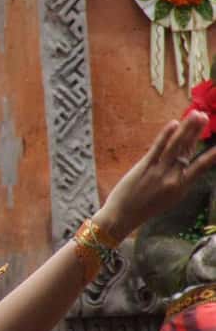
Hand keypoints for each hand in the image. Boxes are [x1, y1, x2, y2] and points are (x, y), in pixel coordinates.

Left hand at [98, 110, 215, 238]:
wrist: (123, 215)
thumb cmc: (145, 207)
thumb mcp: (170, 197)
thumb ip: (179, 180)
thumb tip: (185, 162)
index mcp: (182, 187)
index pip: (200, 167)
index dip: (212, 155)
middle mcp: (173, 178)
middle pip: (188, 150)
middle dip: (196, 132)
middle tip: (205, 116)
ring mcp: (158, 171)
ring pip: (176, 146)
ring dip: (186, 129)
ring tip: (196, 115)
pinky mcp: (144, 166)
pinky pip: (157, 148)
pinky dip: (166, 135)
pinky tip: (173, 123)